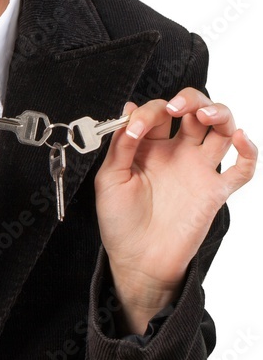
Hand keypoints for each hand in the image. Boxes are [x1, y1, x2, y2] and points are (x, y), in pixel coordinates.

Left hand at [93, 87, 256, 332]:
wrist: (137, 261)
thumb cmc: (120, 222)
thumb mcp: (110, 179)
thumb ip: (121, 145)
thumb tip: (129, 109)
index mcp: (150, 146)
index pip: (158, 112)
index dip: (148, 112)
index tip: (134, 129)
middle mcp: (177, 152)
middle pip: (196, 110)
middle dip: (190, 99)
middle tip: (176, 108)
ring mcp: (199, 170)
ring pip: (222, 129)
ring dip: (219, 112)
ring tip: (205, 114)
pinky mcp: (215, 191)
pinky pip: (242, 168)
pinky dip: (249, 150)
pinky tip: (240, 138)